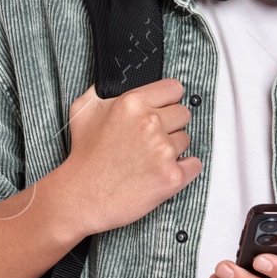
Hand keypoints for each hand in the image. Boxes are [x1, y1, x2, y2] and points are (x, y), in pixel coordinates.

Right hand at [48, 77, 202, 236]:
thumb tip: (111, 80)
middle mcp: (150, 123)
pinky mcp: (172, 176)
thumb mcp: (83, 110)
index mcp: (133, 103)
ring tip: (148, 158)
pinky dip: (183, 168)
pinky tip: (162, 171)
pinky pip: (194, 164)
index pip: (174, 88)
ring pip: (186, 139)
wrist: (81, 197)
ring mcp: (163, 151)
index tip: (162, 109)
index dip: (167, 100)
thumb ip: (102, 90)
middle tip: (149, 138)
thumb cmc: (83, 157)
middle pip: (183, 113)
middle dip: (170, 124)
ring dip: (172, 148)